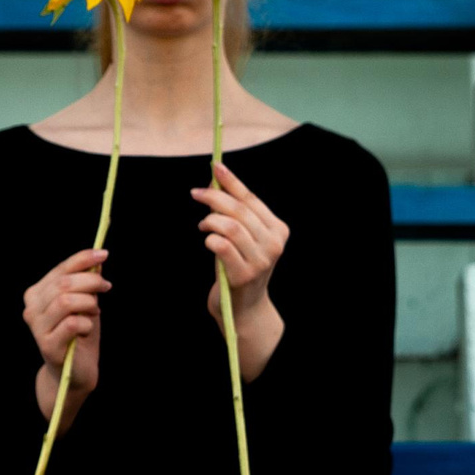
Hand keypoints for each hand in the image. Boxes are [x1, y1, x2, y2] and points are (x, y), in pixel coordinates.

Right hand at [24, 248, 107, 418]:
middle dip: (90, 282)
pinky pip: (72, 323)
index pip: (60, 270)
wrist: (76, 371)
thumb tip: (97, 260)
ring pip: (66, 301)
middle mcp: (31, 309)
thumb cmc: (80, 334)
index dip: (82, 259)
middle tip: (106, 287)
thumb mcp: (85, 303)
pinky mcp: (47, 346)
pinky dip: (86, 322)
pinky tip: (87, 328)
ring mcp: (37, 328)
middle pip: (64, 284)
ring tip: (95, 310)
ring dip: (88, 302)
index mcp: (36, 294)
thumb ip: (86, 282)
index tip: (104, 254)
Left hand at [194, 161, 287, 373]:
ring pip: (231, 226)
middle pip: (240, 210)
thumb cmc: (240, 267)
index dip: (232, 181)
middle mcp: (274, 244)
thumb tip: (215, 182)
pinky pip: (222, 246)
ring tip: (203, 225)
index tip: (215, 166)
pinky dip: (211, 239)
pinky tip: (208, 242)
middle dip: (215, 197)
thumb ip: (236, 213)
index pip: (252, 199)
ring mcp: (261, 261)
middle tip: (196, 193)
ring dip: (211, 220)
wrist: (244, 308)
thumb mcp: (244, 238)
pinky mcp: (244, 275)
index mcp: (278, 230)